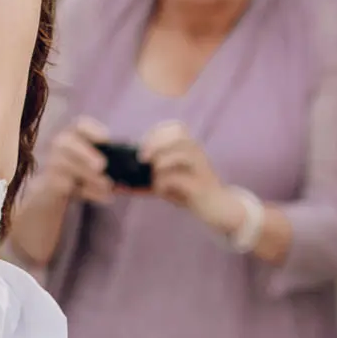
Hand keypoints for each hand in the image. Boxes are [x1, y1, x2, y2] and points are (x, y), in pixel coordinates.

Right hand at [30, 117, 116, 205]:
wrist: (53, 192)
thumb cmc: (80, 173)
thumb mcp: (92, 162)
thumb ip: (107, 158)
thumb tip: (130, 163)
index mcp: (73, 136)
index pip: (79, 125)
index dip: (92, 130)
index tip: (106, 139)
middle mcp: (59, 146)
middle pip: (68, 144)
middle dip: (86, 154)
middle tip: (102, 166)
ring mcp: (52, 164)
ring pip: (66, 166)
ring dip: (89, 176)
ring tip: (108, 185)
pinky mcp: (49, 183)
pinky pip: (66, 185)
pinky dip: (88, 192)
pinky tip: (105, 197)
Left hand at [140, 121, 242, 235]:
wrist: (218, 210)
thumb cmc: (189, 192)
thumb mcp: (168, 183)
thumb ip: (147, 179)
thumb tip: (118, 183)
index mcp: (190, 148)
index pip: (174, 127)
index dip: (156, 134)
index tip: (142, 148)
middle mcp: (198, 154)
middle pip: (179, 134)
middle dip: (156, 143)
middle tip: (142, 159)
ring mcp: (201, 169)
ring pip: (183, 151)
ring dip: (162, 161)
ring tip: (152, 173)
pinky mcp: (201, 186)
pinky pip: (180, 178)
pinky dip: (164, 183)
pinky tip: (159, 190)